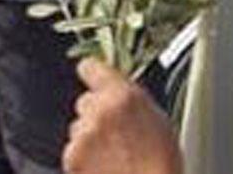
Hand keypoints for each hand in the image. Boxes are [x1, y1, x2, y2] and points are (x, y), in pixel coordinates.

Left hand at [63, 58, 181, 173]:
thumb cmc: (161, 161)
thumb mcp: (158, 118)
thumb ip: (131, 100)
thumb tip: (119, 95)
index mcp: (124, 95)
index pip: (91, 68)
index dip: (92, 72)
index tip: (91, 74)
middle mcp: (99, 110)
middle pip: (85, 102)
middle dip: (96, 114)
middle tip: (115, 132)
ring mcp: (83, 135)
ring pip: (78, 128)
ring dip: (90, 138)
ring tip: (113, 155)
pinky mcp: (71, 157)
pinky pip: (73, 151)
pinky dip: (83, 159)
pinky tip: (104, 166)